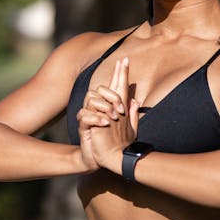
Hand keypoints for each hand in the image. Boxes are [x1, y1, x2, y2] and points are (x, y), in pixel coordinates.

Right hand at [88, 57, 138, 171]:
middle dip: (112, 96)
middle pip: (100, 89)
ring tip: (114, 118)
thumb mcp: (130, 129)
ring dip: (104, 107)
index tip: (125, 60)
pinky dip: (96, 118)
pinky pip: (84, 116)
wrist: (108, 160)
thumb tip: (136, 101)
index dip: (119, 73)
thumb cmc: (118, 143)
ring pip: (90, 99)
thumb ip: (132, 115)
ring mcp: (91, 116)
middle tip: (121, 109)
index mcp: (111, 106)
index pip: (114, 85)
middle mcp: (100, 109)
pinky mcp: (85, 127)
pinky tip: (106, 123)